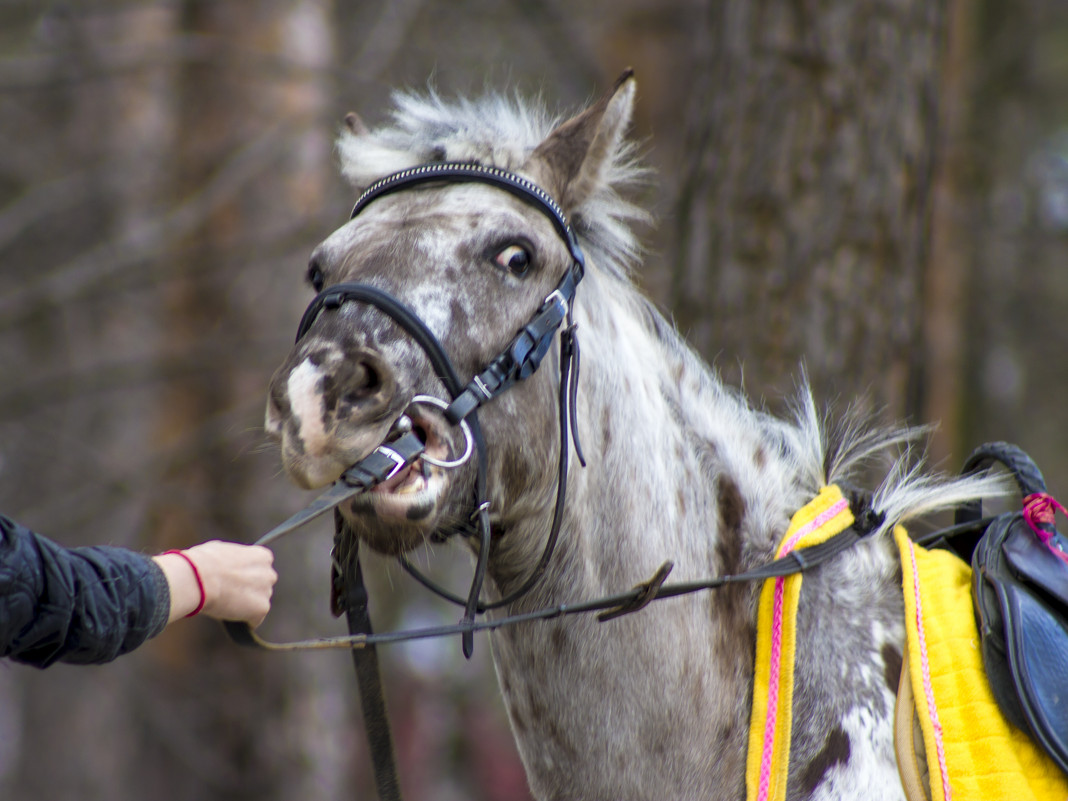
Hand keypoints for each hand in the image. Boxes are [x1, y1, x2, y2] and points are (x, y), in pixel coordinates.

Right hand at [154, 542, 276, 626]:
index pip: (260, 568)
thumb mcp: (223, 551)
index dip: (246, 575)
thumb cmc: (204, 563)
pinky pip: (255, 620)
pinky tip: (231, 618)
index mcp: (262, 556)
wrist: (199, 579)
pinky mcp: (261, 609)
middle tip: (231, 595)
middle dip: (250, 590)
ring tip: (227, 606)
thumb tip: (229, 565)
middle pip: (262, 586)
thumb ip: (235, 559)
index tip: (235, 580)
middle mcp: (269, 573)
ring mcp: (266, 591)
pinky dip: (245, 621)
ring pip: (259, 603)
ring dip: (247, 606)